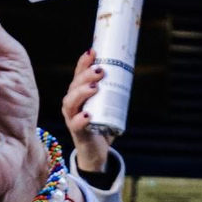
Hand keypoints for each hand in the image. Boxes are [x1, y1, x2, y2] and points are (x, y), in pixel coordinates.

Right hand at [61, 49, 112, 173]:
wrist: (97, 150)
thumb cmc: (102, 124)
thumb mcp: (108, 105)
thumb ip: (115, 92)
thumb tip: (130, 72)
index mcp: (79, 94)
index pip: (79, 74)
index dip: (83, 62)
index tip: (93, 51)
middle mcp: (72, 103)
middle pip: (74, 85)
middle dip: (86, 75)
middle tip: (101, 70)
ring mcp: (72, 117)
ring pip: (71, 102)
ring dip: (82, 92)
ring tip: (94, 87)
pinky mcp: (77, 132)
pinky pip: (75, 124)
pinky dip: (81, 118)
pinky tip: (88, 114)